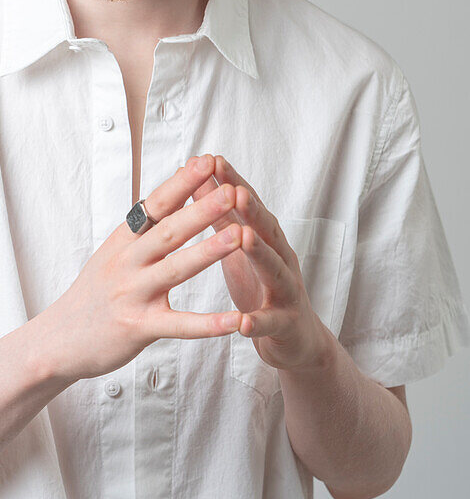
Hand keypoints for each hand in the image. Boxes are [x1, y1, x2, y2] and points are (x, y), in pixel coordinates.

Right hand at [43, 156, 244, 381]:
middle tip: (231, 191)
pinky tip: (235, 320)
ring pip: (176, 269)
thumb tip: (171, 188)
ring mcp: (133, 295)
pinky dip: (209, 325)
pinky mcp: (139, 328)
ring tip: (239, 235)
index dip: (182, 183)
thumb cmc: (93, 293)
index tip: (207, 161)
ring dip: (209, 251)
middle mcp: (127, 263)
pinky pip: (179, 326)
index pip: (155, 205)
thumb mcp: (113, 252)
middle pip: (169, 232)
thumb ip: (143, 226)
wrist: (58, 339)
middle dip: (201, 210)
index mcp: (123, 241)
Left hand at [190, 155, 327, 373]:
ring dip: (261, 254)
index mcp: (266, 239)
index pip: (249, 206)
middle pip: (267, 231)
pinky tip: (244, 323)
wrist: (296, 338)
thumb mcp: (240, 247)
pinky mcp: (286, 325)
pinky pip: (272, 323)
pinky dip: (259, 323)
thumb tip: (202, 178)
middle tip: (235, 190)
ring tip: (245, 238)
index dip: (234, 183)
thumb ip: (223, 215)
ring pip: (276, 270)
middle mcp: (281, 258)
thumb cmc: (261, 285)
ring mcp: (287, 291)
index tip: (214, 160)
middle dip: (252, 210)